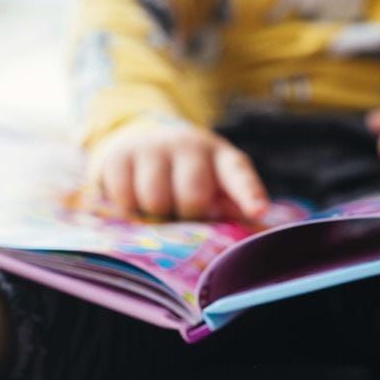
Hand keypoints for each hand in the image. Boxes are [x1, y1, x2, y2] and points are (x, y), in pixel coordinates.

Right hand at [90, 122, 268, 220]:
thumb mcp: (216, 189)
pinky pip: (124, 196)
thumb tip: (245, 237)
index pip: (238, 175)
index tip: (258, 211)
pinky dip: (129, 208)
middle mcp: (190, 146)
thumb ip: (230, 210)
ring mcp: (153, 147)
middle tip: (183, 214)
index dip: (249, 193)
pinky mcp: (120, 155)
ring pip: (155, 199)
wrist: (144, 143)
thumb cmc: (189, 178)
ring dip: (156, 214)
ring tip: (159, 207)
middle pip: (192, 194)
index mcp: (222, 158)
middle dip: (188, 214)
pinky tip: (135, 200)